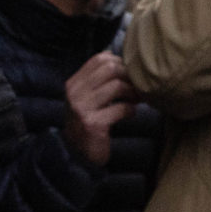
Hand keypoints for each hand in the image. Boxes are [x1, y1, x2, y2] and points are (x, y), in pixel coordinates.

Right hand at [62, 51, 137, 167]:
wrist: (77, 152)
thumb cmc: (88, 120)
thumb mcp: (88, 97)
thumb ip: (100, 79)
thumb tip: (123, 58)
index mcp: (74, 83)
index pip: (100, 58)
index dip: (120, 63)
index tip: (128, 75)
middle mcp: (75, 93)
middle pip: (111, 68)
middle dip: (129, 76)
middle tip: (136, 87)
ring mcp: (82, 109)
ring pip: (117, 86)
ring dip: (133, 93)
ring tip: (136, 100)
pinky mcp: (93, 124)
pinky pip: (121, 108)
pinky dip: (131, 110)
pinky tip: (130, 114)